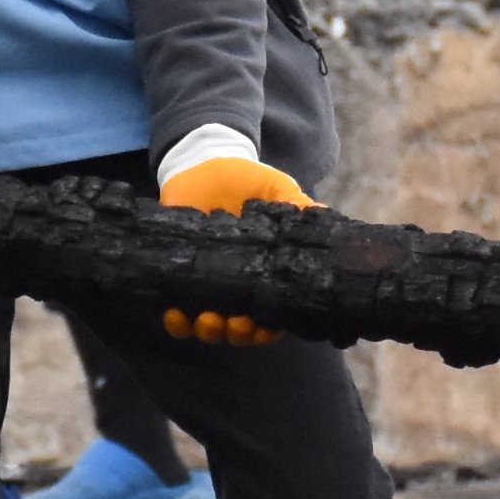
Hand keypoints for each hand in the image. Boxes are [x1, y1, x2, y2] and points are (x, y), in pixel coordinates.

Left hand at [153, 123, 309, 345]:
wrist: (204, 165)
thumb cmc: (247, 181)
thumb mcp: (277, 191)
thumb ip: (298, 205)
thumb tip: (324, 213)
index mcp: (264, 276)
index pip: (270, 317)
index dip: (269, 329)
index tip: (266, 327)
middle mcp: (236, 288)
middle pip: (240, 331)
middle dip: (239, 333)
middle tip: (237, 322)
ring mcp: (206, 286)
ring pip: (208, 328)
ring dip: (209, 331)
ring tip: (208, 319)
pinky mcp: (177, 278)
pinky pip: (175, 314)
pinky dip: (176, 322)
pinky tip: (176, 314)